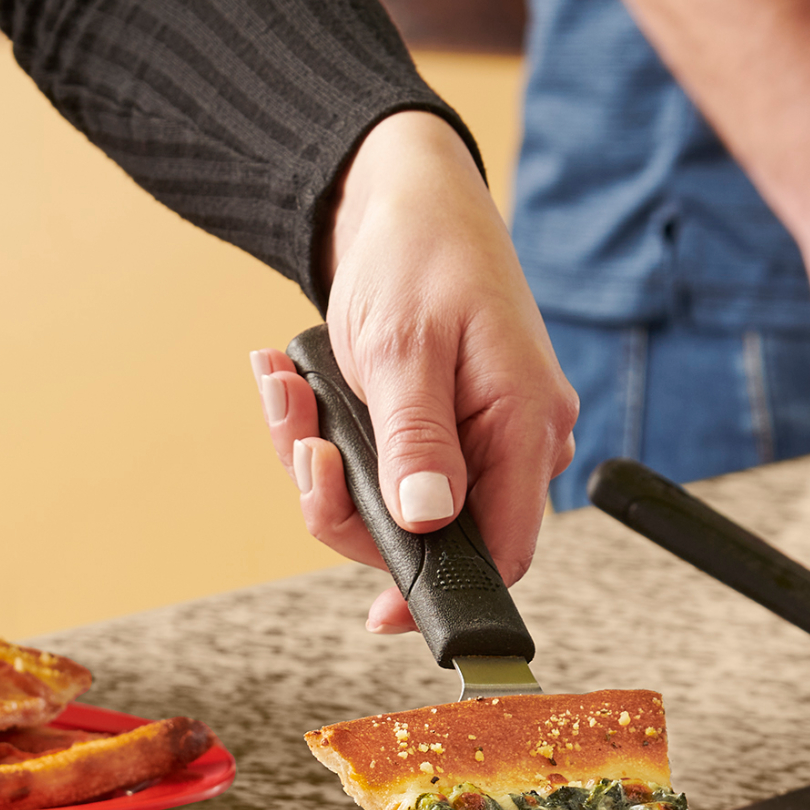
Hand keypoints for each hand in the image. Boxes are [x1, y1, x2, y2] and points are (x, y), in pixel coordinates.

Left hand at [253, 109, 575, 636]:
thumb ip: (414, 438)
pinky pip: (379, 467)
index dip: (444, 593)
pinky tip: (291, 383)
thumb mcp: (403, 346)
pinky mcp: (435, 427)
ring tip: (285, 391)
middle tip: (302, 442)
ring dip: (322, 463)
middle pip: (433, 535)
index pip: (502, 550)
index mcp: (524, 423)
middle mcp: (510, 439)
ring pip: (392, 504)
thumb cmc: (419, 252)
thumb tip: (426, 520)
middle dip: (346, 501)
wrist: (403, 193)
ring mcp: (474, 435)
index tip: (379, 615)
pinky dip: (327, 438)